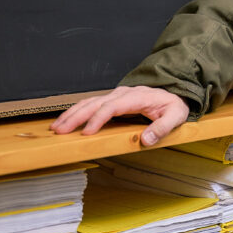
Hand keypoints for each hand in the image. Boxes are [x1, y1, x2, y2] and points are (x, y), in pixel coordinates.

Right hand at [49, 86, 188, 146]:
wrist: (174, 92)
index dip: (98, 118)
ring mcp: (116, 95)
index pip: (113, 106)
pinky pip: (91, 104)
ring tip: (56, 127)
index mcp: (137, 97)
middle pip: (95, 102)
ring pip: (89, 102)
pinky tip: (66, 120)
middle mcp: (123, 93)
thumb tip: (146, 140)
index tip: (87, 133)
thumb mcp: (176, 116)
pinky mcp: (112, 100)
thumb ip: (162, 128)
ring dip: (72, 114)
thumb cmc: (173, 105)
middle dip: (76, 116)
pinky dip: (77, 111)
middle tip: (60, 131)